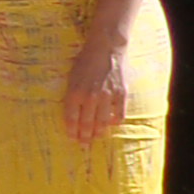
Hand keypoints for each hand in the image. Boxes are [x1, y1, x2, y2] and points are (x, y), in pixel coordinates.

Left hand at [63, 30, 131, 148]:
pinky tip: (111, 124)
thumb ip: (72, 95)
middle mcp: (90, 96)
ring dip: (98, 133)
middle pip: (86, 123)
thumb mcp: (71, 77)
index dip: (72, 131)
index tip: (72, 138)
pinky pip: (119, 114)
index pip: (71, 118)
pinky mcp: (121, 94)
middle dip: (84, 136)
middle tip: (83, 144)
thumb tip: (72, 114)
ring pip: (102, 122)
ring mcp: (107, 96)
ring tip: (96, 138)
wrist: (106, 49)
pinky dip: (115, 121)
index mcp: (74, 92)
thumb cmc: (85, 62)